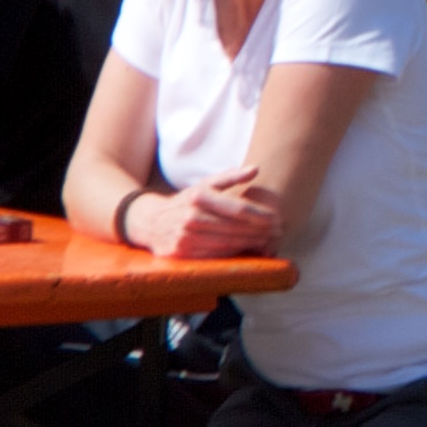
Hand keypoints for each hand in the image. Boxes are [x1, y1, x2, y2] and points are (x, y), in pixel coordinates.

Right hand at [134, 171, 281, 259]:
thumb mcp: (204, 184)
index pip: (238, 209)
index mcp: (198, 198)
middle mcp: (190, 219)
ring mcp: (183, 239)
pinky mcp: (180, 255)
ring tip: (267, 242)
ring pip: (226, 244)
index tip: (277, 218)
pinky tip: (245, 250)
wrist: (149, 222)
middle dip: (259, 232)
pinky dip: (232, 254)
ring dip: (249, 244)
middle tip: (277, 232)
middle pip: (235, 229)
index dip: (261, 215)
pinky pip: (213, 257)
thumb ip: (230, 177)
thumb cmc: (185, 201)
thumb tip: (256, 169)